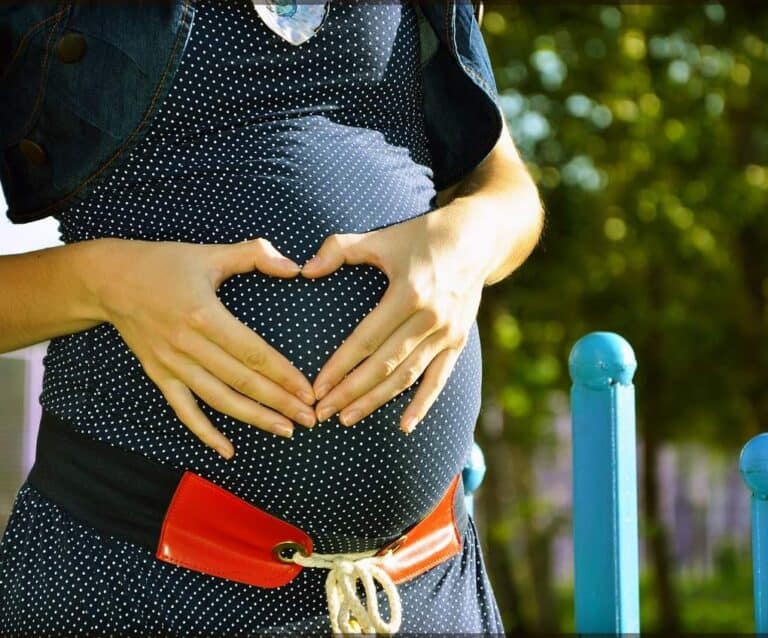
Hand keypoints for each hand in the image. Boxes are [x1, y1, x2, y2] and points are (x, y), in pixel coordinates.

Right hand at [93, 237, 317, 458]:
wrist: (108, 280)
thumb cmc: (165, 263)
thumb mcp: (211, 253)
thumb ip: (256, 254)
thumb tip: (294, 266)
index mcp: (205, 315)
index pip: (253, 354)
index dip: (284, 375)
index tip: (308, 391)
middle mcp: (188, 345)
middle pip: (242, 381)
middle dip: (279, 403)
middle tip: (310, 418)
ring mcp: (171, 364)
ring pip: (219, 400)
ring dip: (254, 418)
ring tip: (285, 430)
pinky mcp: (158, 375)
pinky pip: (185, 411)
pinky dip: (206, 433)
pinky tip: (229, 450)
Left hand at [299, 199, 491, 433]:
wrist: (476, 239)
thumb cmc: (421, 237)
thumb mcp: (381, 237)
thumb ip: (339, 250)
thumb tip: (304, 270)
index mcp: (409, 293)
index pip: (366, 339)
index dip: (340, 366)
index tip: (317, 388)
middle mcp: (430, 318)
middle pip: (384, 365)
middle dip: (351, 391)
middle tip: (323, 412)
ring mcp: (447, 333)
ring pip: (408, 377)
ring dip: (377, 401)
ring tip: (348, 418)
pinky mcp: (458, 341)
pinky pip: (439, 379)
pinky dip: (422, 405)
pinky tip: (404, 426)